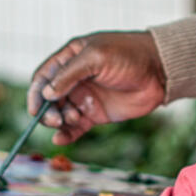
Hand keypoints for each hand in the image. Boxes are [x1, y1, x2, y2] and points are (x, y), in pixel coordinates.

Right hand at [28, 30, 167, 144]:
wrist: (160, 70)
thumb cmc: (128, 55)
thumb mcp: (96, 57)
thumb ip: (70, 74)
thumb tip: (46, 93)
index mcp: (70, 58)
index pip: (43, 76)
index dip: (35, 92)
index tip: (35, 109)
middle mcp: (74, 78)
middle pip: (48, 98)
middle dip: (47, 110)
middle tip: (56, 119)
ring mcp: (84, 97)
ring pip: (60, 113)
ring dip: (59, 121)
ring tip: (71, 119)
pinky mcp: (95, 114)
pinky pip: (75, 127)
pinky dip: (66, 135)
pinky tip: (61, 140)